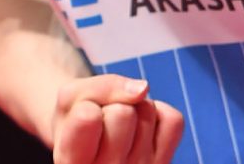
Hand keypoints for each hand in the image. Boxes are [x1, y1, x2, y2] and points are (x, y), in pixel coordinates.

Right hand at [52, 75, 183, 163]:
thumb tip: (143, 89)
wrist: (90, 146)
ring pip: (147, 111)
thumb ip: (99, 88)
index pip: (89, 117)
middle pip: (123, 112)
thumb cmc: (76, 121)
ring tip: (119, 130)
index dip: (87, 106)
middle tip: (103, 125)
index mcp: (72, 162)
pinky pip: (172, 120)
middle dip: (113, 105)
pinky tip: (141, 133)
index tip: (84, 121)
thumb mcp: (70, 99)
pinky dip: (158, 115)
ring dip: (134, 109)